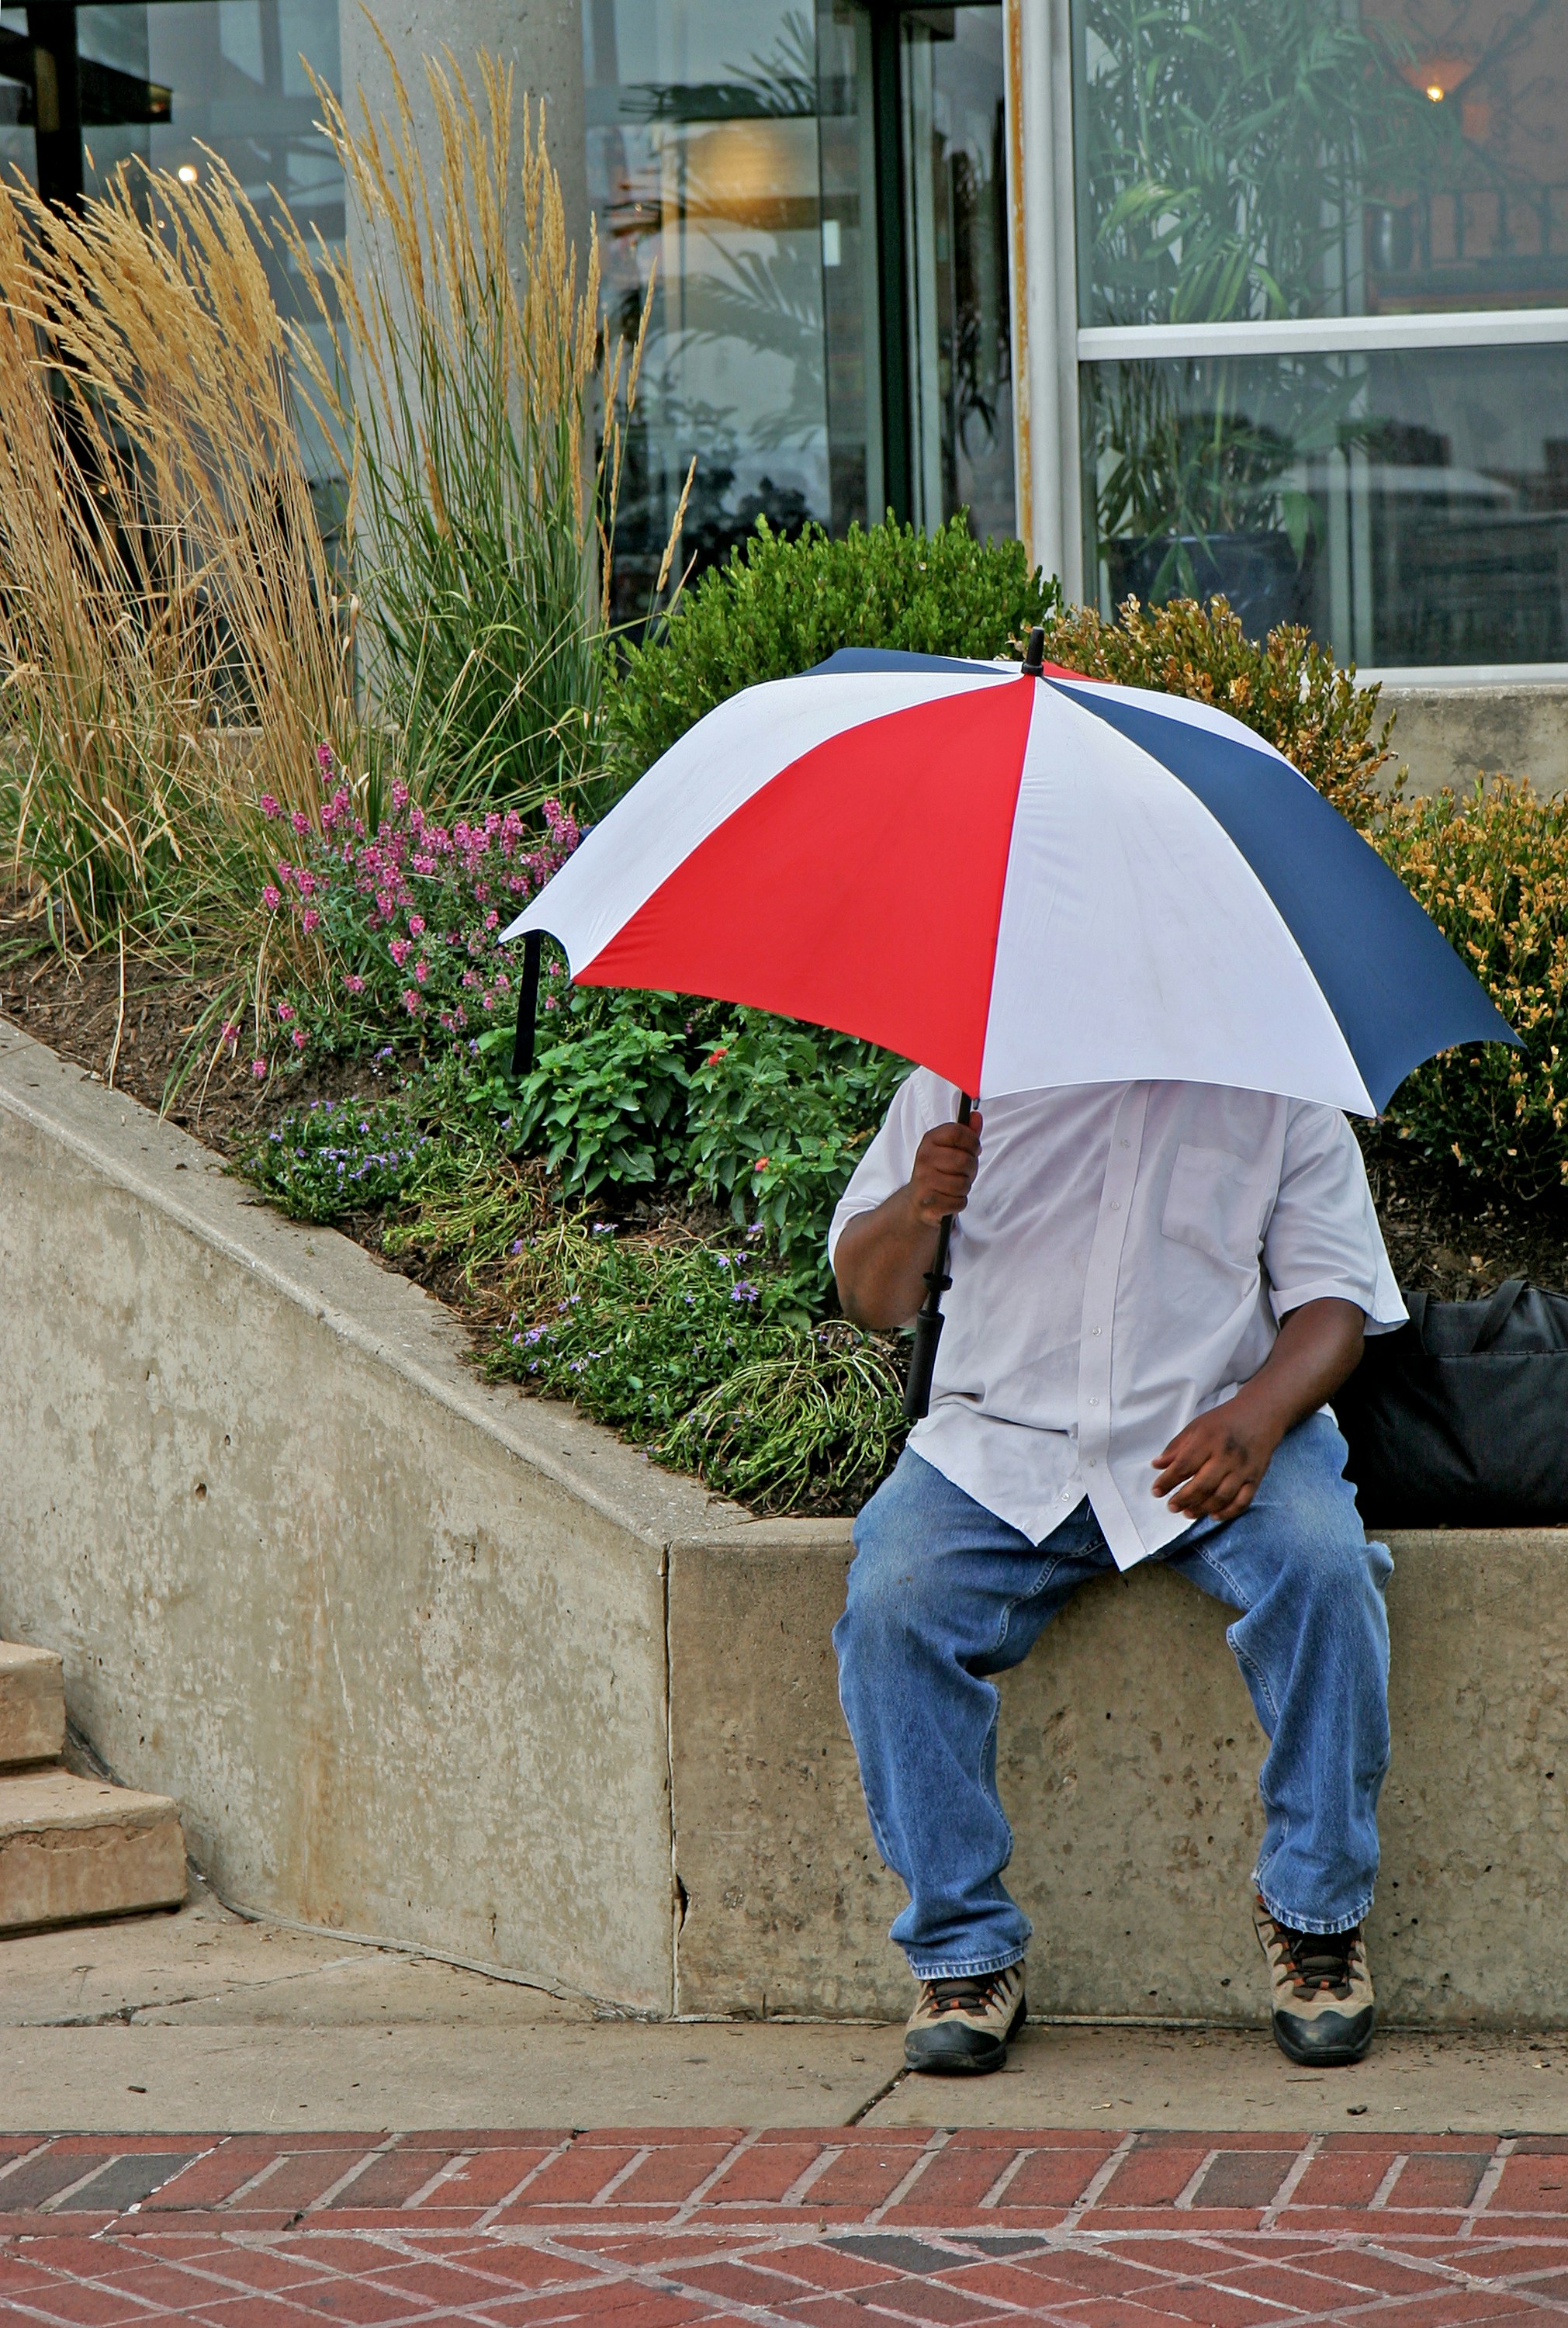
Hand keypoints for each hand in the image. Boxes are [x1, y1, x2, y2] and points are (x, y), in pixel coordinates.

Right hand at [907, 1114, 982, 1226]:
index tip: (973, 1149)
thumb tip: (976, 1116)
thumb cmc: (940, 1172)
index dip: (972, 1141)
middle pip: (964, 1160)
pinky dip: (958, 1203)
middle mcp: (924, 1157)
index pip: (958, 1132)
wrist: (918, 1200)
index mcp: (930, 1140)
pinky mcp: (928, 1202)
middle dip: (970, 1170)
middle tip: (963, 1172)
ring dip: (964, 1188)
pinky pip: (958, 1202)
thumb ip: (966, 1133)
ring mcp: (923, 1180)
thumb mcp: (952, 1150)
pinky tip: (949, 1199)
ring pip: (963, 1184)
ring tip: (954, 1186)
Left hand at [1152, 1397, 1280, 1522]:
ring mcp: (1243, 1469)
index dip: (1167, 1481)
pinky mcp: (1256, 1478)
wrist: (1260, 1415)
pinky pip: (1242, 1502)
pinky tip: (1214, 1515)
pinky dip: (1227, 1512)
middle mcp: (1226, 1455)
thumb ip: (1176, 1447)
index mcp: (1208, 1440)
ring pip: (1221, 1497)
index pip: (1184, 1465)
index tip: (1157, 1491)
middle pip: (1202, 1485)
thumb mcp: (1196, 1427)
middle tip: (1172, 1506)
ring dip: (1202, 1509)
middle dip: (1183, 1499)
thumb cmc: (1225, 1421)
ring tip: (1188, 1512)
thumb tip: (1157, 1465)